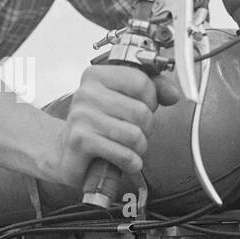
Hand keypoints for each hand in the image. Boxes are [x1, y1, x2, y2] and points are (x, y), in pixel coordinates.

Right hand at [50, 64, 181, 186]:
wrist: (66, 153)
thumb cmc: (96, 127)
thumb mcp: (124, 102)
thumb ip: (152, 91)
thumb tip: (173, 93)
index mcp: (96, 76)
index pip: (141, 81)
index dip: (151, 99)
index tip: (142, 107)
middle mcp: (86, 93)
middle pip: (141, 111)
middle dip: (146, 128)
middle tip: (134, 132)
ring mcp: (81, 117)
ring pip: (134, 135)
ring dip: (138, 148)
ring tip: (128, 147)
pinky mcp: (80, 141)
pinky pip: (123, 154)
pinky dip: (130, 162)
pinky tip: (124, 161)